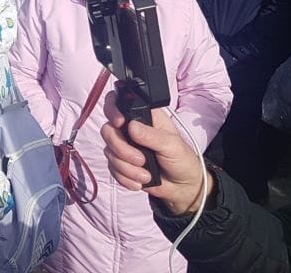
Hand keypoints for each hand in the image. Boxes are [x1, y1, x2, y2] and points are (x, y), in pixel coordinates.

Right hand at [100, 91, 209, 215]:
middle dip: (122, 149)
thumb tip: (132, 126)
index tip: (120, 123)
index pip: (118, 103)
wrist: (182, 186)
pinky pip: (112, 169)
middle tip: (141, 159)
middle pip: (108, 131)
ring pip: (109, 153)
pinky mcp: (121, 163)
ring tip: (146, 174)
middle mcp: (131, 129)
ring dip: (128, 168)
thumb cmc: (182, 160)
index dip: (113, 110)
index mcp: (145, 117)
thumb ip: (152, 136)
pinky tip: (141, 179)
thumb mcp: (172, 145)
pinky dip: (126, 177)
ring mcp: (124, 146)